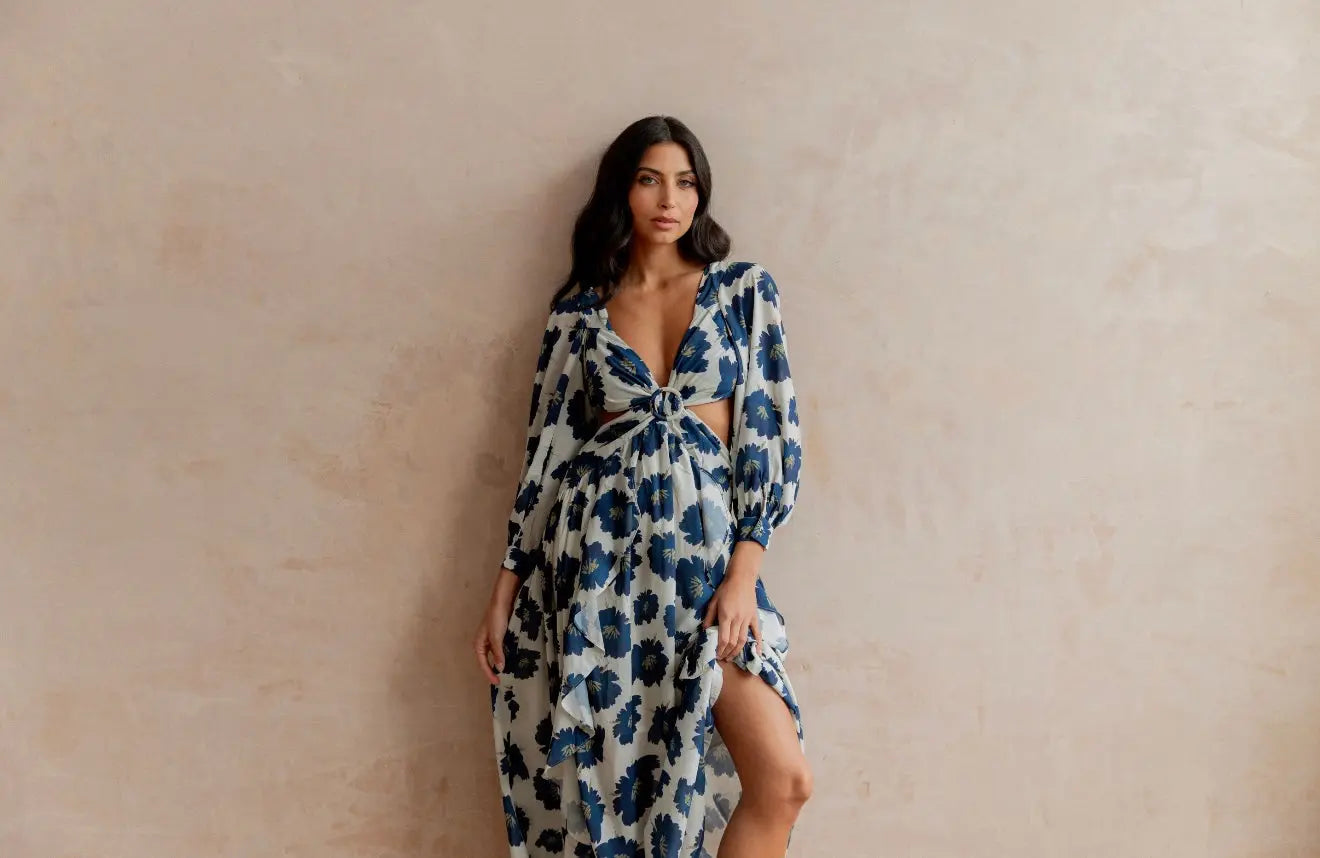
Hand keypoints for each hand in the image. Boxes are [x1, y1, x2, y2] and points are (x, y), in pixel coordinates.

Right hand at [474, 569, 518, 684]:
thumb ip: (498, 654)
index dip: (489, 674)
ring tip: (507, 672)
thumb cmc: (496, 618)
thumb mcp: (497, 638)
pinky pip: (500, 649)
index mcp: (478, 644)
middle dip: (492, 671)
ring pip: (494, 655)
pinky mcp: (499, 635)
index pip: (483, 664)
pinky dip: (504, 655)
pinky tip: (511, 658)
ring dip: (499, 663)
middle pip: (487, 661)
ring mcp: (491, 639)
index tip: (497, 682)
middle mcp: (483, 643)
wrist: (502, 601)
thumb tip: (500, 668)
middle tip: (501, 680)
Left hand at [702, 547, 763, 660]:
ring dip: (737, 651)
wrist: (742, 579)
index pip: (724, 638)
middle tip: (722, 658)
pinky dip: (758, 644)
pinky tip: (757, 653)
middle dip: (727, 653)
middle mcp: (737, 620)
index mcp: (726, 616)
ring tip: (731, 657)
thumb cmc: (725, 589)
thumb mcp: (713, 601)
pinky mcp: (754, 617)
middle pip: (733, 642)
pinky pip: (757, 632)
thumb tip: (705, 630)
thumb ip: (709, 617)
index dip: (720, 649)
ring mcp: (747, 619)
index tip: (716, 655)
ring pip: (743, 640)